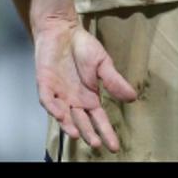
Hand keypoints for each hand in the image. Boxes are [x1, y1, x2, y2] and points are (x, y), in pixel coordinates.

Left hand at [34, 15, 137, 152]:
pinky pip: (49, 100)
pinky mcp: (45, 85)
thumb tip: (132, 98)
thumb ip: (115, 82)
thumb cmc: (83, 47)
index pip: (99, 119)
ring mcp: (59, 94)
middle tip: (96, 144)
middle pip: (82, 122)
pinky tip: (62, 114)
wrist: (62, 31)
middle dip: (89, 134)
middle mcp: (74, 100)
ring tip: (79, 136)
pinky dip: (54, 108)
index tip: (115, 147)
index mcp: (90, 97)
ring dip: (70, 126)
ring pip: (64, 116)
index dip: (106, 132)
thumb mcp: (104, 64)